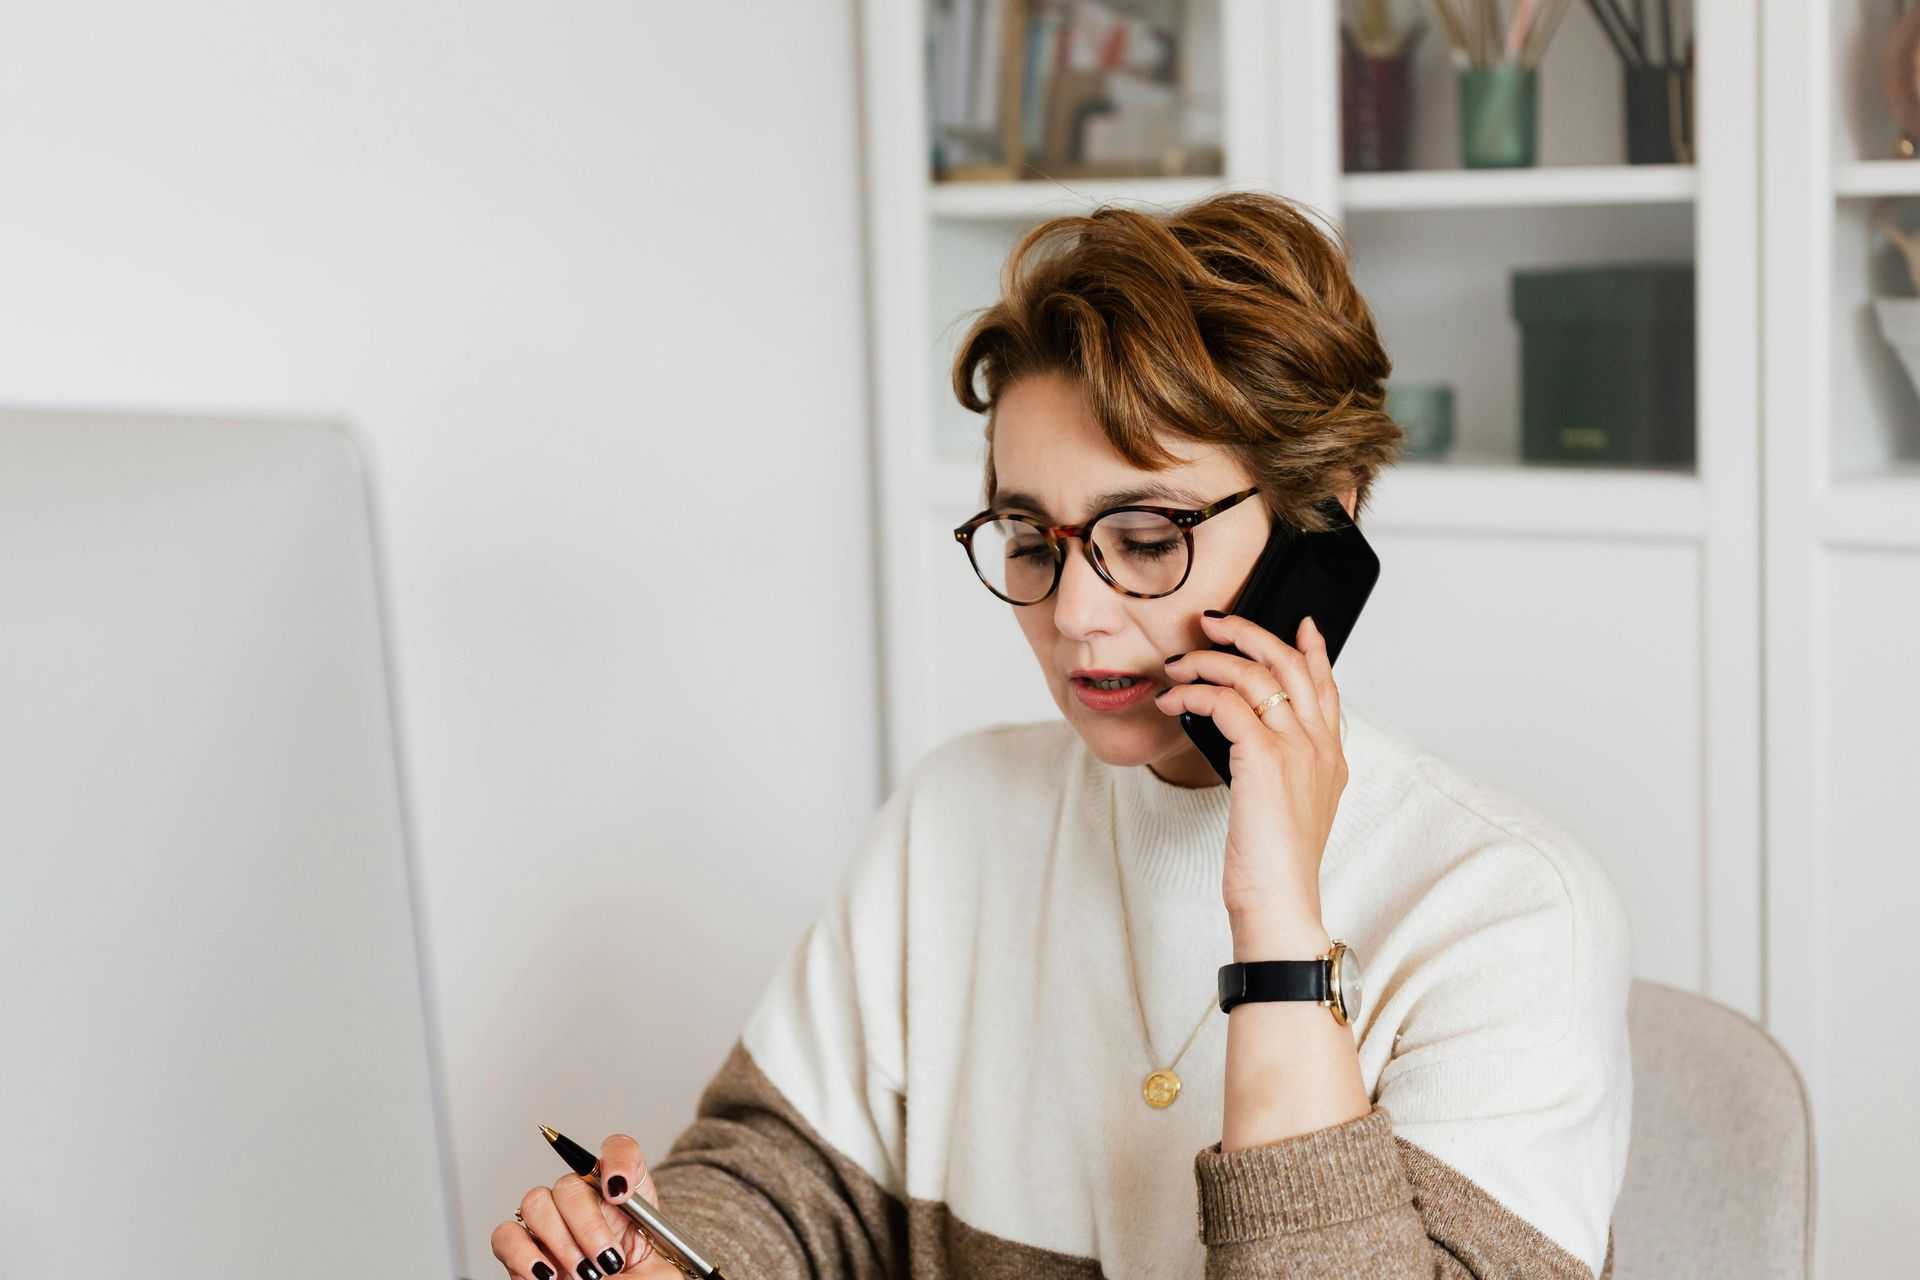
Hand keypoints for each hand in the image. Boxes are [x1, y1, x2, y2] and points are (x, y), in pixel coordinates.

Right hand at [490, 1133, 680, 1278]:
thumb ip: (646, 1245)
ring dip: (559, 1241)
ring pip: (537, 1201)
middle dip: (588, 1225)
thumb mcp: (660, 1271)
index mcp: (623, 1199)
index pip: (620, 1151)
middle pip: (571, 1182)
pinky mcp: (521, 1250)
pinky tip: (547, 1275)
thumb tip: (614, 1213)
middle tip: (606, 1261)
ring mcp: (550, 1224)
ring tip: (583, 1275)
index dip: (618, 1162)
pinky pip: (506, 1235)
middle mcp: (584, 1203)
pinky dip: (523, 1254)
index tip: (620, 1191)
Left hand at [1153, 612, 1347, 926]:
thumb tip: (1242, 736)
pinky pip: (1226, 702)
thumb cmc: (1274, 863)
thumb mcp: (1287, 807)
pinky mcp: (1265, 757)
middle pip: (1290, 663)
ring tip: (1180, 663)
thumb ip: (1280, 767)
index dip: (1313, 650)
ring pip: (1255, 674)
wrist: (1279, 900)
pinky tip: (1173, 700)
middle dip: (1250, 633)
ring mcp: (1296, 749)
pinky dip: (1194, 693)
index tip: (1302, 624)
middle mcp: (1319, 746)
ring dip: (1210, 660)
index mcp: (1330, 757)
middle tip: (1216, 623)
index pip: (1326, 686)